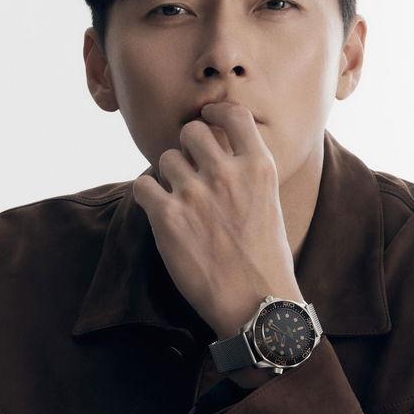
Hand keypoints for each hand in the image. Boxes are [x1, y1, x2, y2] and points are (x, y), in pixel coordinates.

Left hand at [132, 101, 303, 338]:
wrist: (256, 303)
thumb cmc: (266, 259)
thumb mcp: (270, 203)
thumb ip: (247, 173)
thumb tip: (222, 153)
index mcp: (258, 167)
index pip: (234, 115)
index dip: (217, 110)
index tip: (208, 115)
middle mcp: (226, 173)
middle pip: (192, 131)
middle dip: (188, 146)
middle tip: (189, 166)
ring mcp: (195, 193)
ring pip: (165, 159)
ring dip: (168, 174)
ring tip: (178, 197)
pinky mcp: (168, 218)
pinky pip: (143, 186)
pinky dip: (147, 194)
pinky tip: (158, 208)